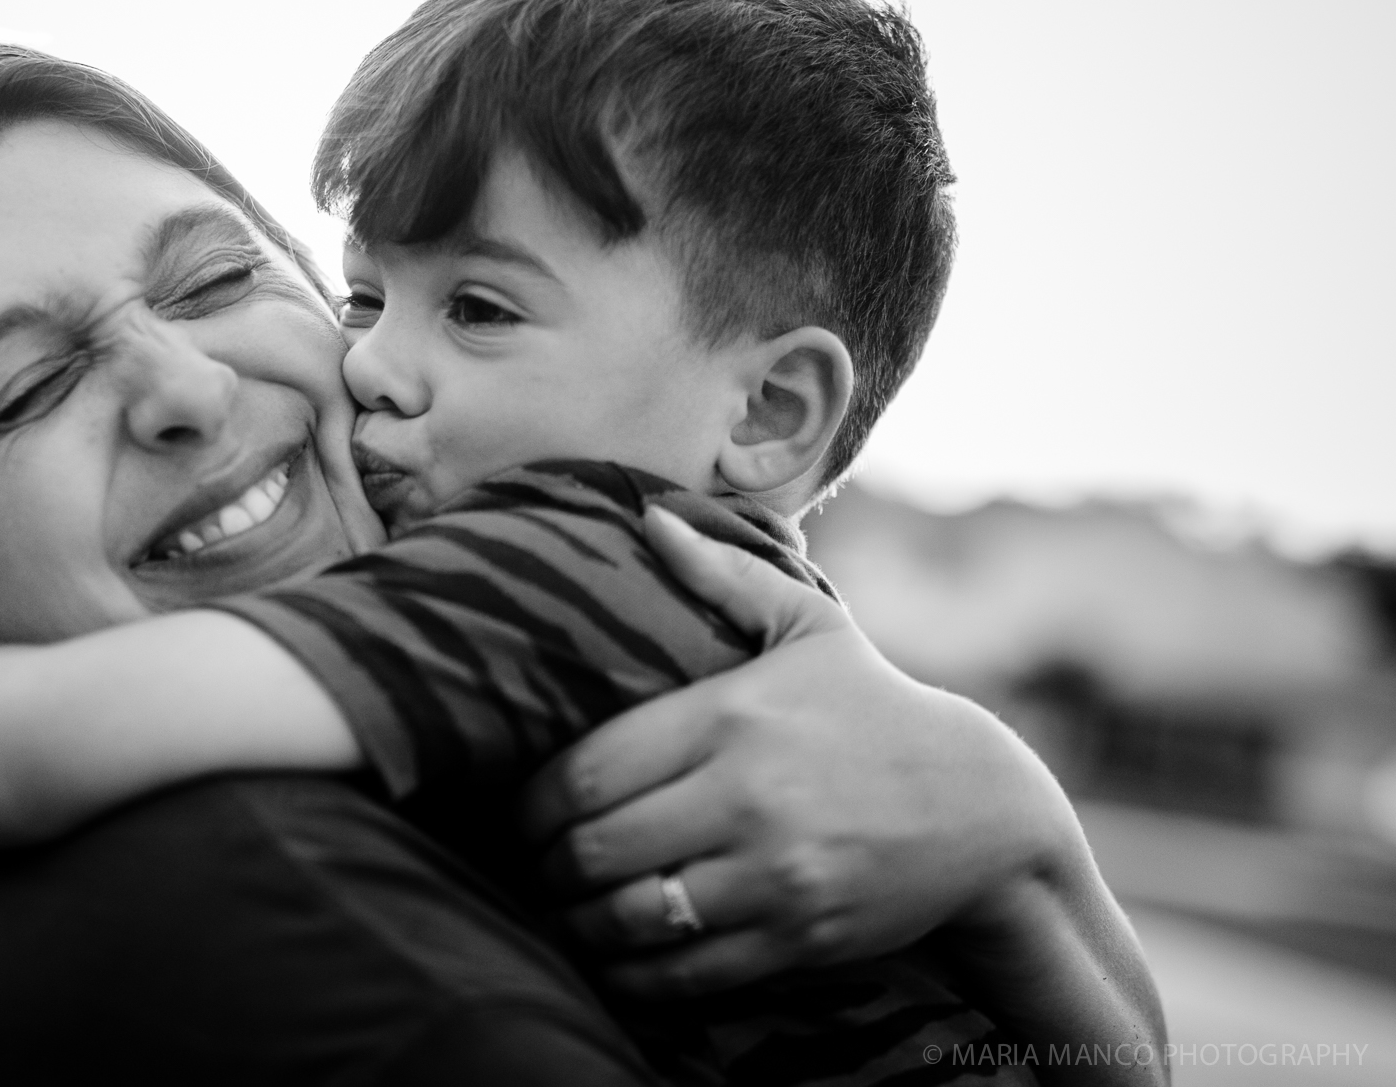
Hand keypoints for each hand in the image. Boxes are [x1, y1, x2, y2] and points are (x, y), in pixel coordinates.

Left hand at [520, 506, 1072, 996]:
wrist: (981, 809)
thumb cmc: (871, 706)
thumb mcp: (807, 624)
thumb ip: (721, 573)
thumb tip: (650, 517)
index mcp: (730, 716)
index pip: (587, 769)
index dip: (529, 801)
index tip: (511, 810)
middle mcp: (746, 798)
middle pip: (594, 848)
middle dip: (540, 864)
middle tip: (521, 865)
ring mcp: (774, 876)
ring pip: (629, 917)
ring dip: (573, 922)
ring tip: (553, 910)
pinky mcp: (797, 939)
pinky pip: (683, 974)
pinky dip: (629, 973)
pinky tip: (607, 956)